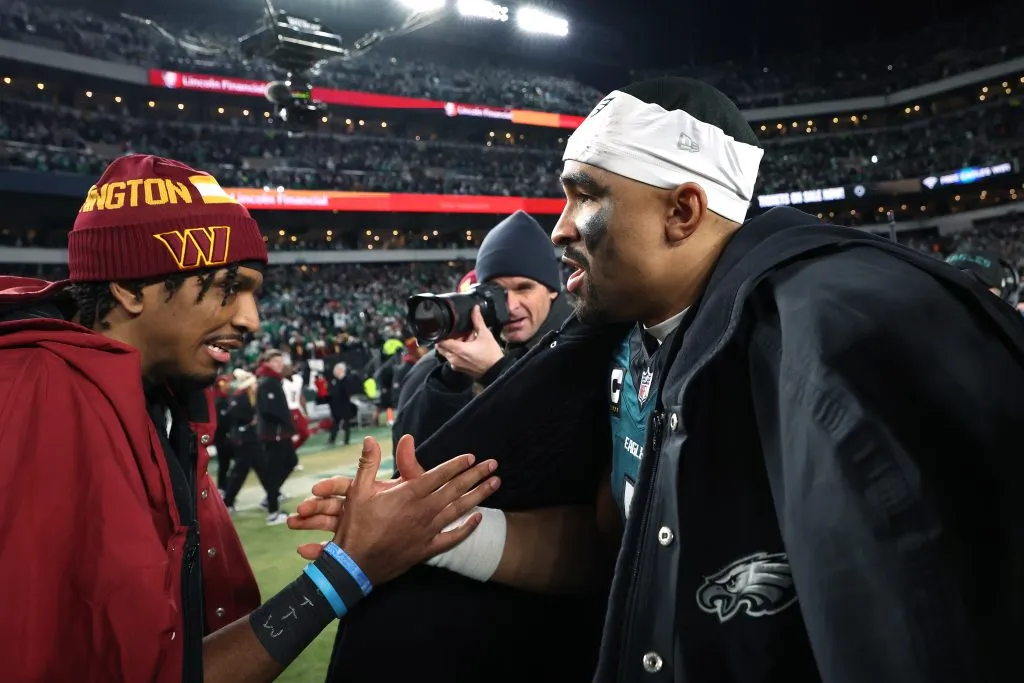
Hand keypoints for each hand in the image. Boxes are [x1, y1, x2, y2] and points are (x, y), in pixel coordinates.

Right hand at [292, 435, 500, 585]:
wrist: (354, 565)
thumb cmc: (355, 526)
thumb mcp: (357, 490)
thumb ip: (368, 463)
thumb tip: (369, 439)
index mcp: (408, 494)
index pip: (439, 474)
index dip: (457, 464)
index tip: (472, 457)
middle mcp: (423, 510)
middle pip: (455, 489)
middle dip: (476, 475)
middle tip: (493, 465)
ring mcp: (427, 530)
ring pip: (459, 510)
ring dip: (479, 496)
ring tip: (495, 484)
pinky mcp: (426, 548)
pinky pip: (452, 537)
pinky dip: (467, 528)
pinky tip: (479, 519)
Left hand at [435, 306, 503, 379]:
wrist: (497, 371)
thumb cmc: (491, 355)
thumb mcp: (485, 335)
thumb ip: (478, 321)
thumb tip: (475, 309)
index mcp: (458, 350)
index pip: (440, 341)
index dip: (442, 334)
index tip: (448, 329)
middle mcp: (454, 358)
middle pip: (442, 347)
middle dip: (447, 339)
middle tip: (458, 334)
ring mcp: (456, 365)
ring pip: (447, 353)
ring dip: (453, 346)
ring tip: (466, 341)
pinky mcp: (460, 369)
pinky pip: (453, 359)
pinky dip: (457, 353)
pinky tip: (468, 349)